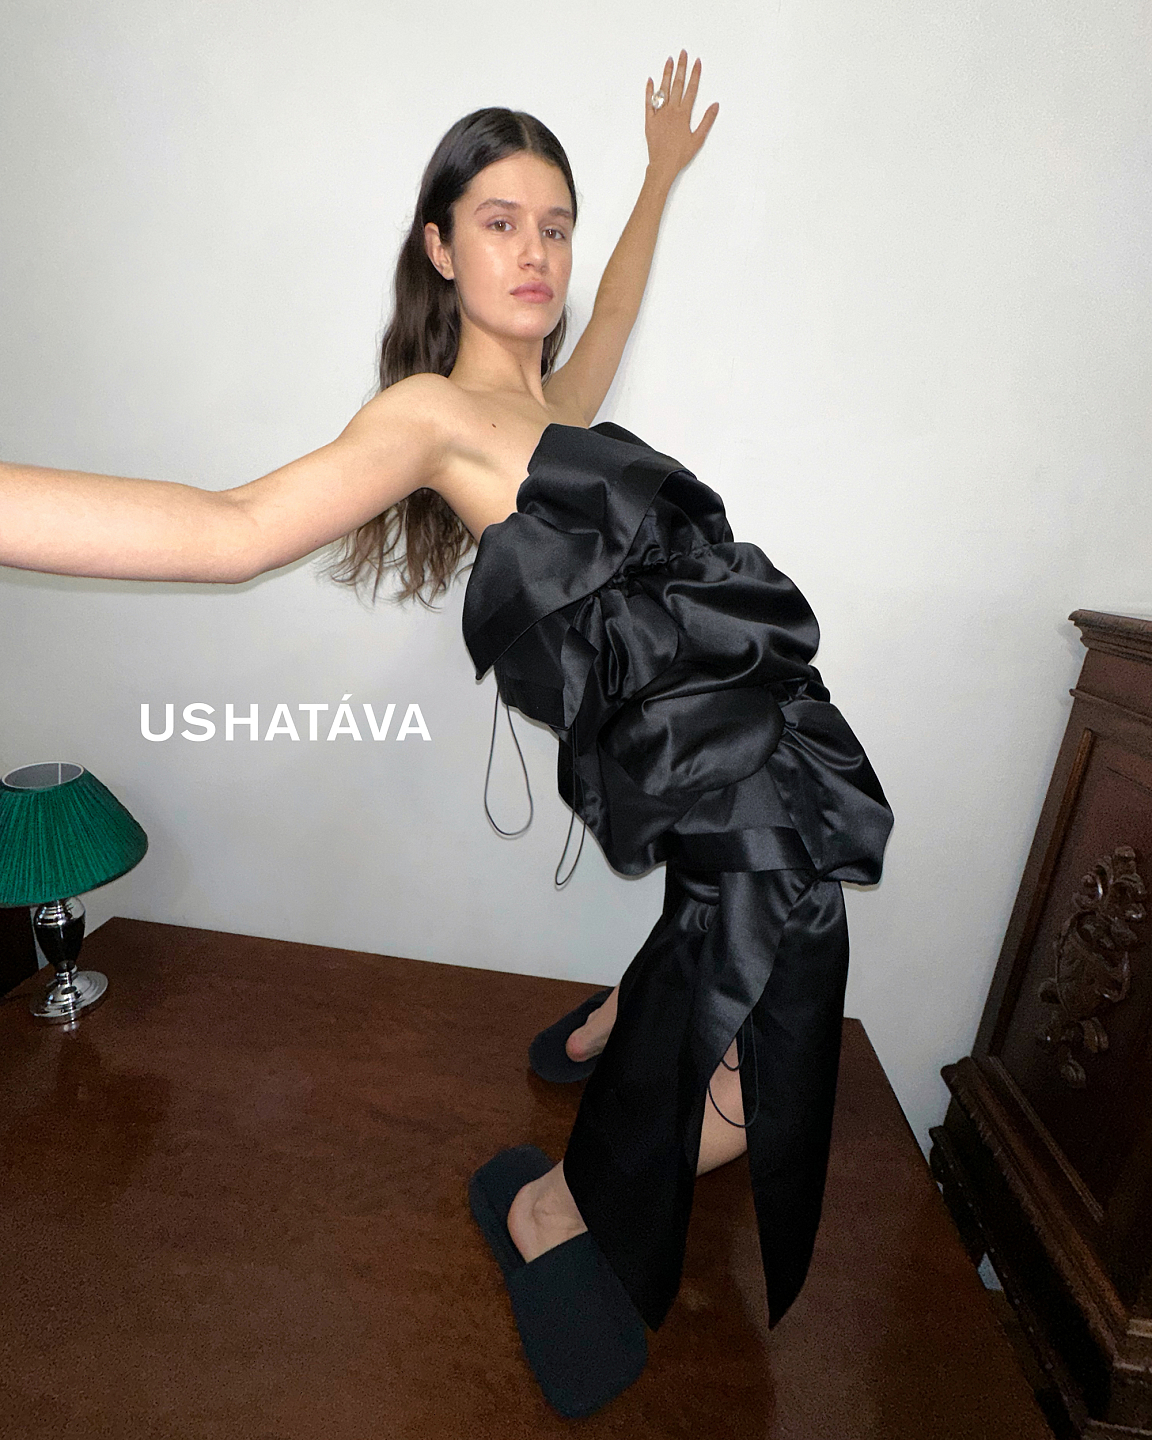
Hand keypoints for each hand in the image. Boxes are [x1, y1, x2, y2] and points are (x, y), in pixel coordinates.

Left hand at [644, 50, 718, 184]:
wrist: (663, 165)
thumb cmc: (680, 155)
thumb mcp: (698, 139)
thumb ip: (707, 120)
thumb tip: (715, 105)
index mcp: (684, 114)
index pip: (691, 89)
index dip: (695, 74)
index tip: (697, 62)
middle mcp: (671, 111)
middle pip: (677, 84)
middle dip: (681, 67)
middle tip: (682, 53)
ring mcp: (660, 114)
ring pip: (663, 89)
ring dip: (666, 73)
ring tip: (669, 60)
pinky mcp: (650, 120)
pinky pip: (649, 103)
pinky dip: (649, 91)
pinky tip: (650, 80)